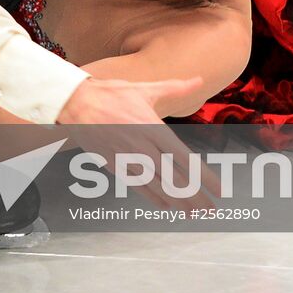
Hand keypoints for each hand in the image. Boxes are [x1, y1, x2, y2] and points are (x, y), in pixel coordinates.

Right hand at [57, 77, 222, 208]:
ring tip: (192, 213)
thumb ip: (175, 87)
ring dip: (177, 202)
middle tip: (210, 209)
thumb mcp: (145, 88)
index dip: (203, 177)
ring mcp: (127, 159)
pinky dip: (153, 198)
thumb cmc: (111, 94)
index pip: (184, 158)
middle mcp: (142, 147)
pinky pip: (138, 187)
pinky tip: (165, 205)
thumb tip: (198, 79)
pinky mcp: (114, 165)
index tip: (218, 189)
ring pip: (157, 187)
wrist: (75, 103)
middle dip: (194, 197)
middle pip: (174, 179)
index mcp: (153, 128)